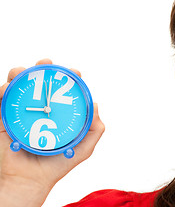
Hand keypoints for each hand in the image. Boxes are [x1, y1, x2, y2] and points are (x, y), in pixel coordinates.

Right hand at [0, 59, 104, 206]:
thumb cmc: (57, 164)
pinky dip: (4, 90)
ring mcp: (22, 112)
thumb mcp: (83, 148)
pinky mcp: (4, 119)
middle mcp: (40, 109)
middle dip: (43, 69)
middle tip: (46, 64)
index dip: (68, 78)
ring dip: (20, 74)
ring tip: (23, 72)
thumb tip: (95, 105)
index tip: (74, 73)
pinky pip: (2, 101)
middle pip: (39, 83)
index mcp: (57, 113)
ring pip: (19, 86)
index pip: (62, 90)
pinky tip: (9, 87)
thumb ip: (93, 130)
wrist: (31, 180)